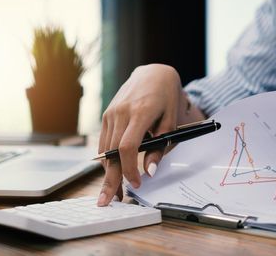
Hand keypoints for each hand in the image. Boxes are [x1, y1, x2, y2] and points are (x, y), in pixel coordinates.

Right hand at [97, 64, 182, 205]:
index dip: (130, 169)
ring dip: (108, 172)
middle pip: (111, 153)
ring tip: (112, 192)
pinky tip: (112, 173)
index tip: (137, 183)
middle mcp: (121, 112)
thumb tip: (150, 171)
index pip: (128, 147)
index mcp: (140, 112)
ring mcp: (111, 113)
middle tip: (108, 201)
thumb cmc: (166, 98)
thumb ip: (160, 147)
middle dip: (110, 179)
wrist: (153, 74)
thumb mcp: (171, 122)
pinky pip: (104, 142)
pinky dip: (107, 159)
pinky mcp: (107, 115)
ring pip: (105, 150)